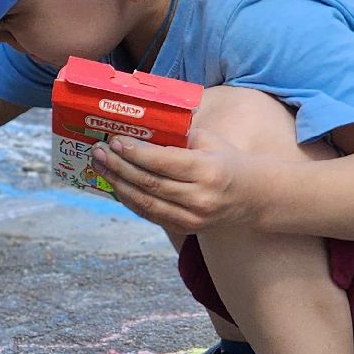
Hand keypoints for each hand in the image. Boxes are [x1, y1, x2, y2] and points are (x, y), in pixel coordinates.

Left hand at [89, 129, 270, 234]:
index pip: (163, 162)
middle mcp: (199, 197)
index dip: (135, 152)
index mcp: (207, 170)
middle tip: (99, 152)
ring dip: (118, 184)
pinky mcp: (186, 228)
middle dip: (119, 166)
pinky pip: (150, 214)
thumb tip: (142, 125)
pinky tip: (116, 184)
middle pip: (149, 183)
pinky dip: (130, 200)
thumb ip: (178, 135)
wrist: (254, 196)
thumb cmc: (228, 160)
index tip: (115, 140)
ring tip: (100, 167)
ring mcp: (192, 217)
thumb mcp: (210, 140)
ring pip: (146, 202)